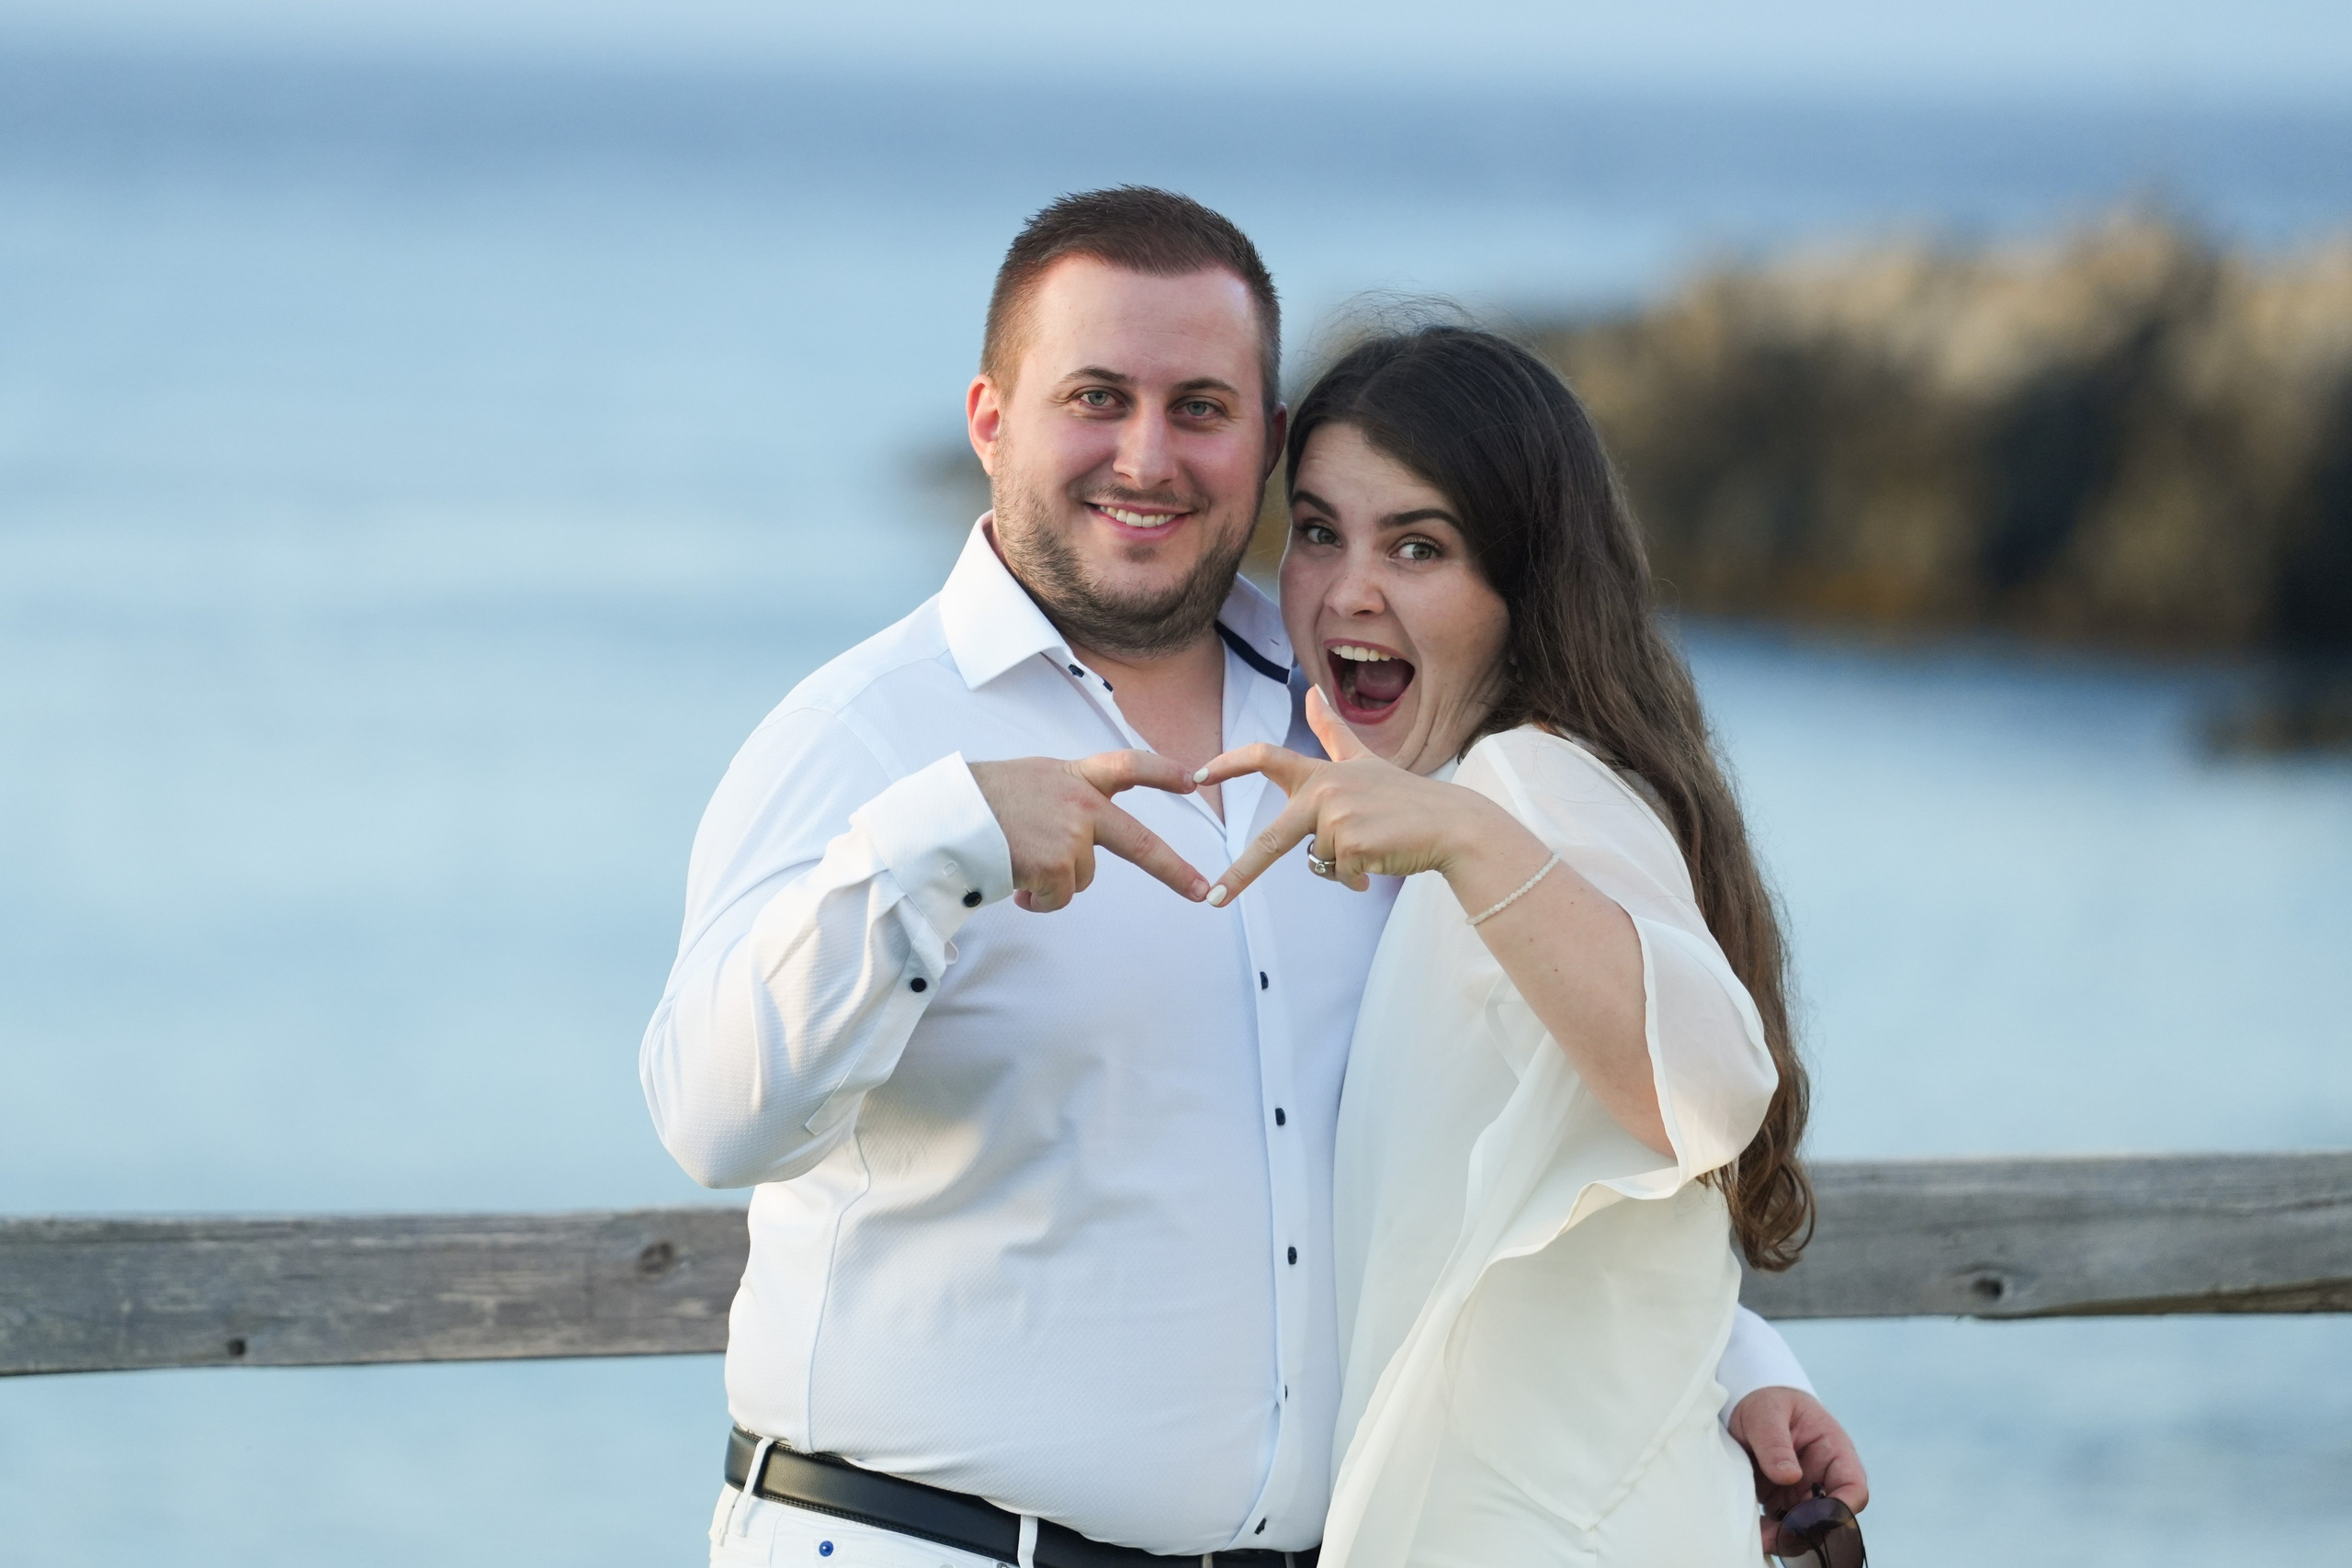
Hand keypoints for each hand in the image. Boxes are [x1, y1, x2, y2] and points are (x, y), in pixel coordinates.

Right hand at [968, 751, 1208, 911]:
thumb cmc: (981, 800)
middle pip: (1139, 843)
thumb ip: (1065, 796)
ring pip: (1082, 878)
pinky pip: (1058, 898)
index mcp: (1074, 776)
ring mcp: (1072, 835)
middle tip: (1203, 892)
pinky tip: (1013, 880)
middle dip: (1175, 871)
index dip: (1163, 773)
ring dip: (1054, 880)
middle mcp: (1081, 803)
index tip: (1193, 780)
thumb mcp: (1033, 779)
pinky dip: (1038, 899)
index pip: (1129, 766)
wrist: (947, 816)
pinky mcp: (1056, 866)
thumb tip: (1082, 837)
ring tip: (1018, 861)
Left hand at [1193, 687, 1492, 900]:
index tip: (1195, 776)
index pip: (1265, 757)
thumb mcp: (1365, 759)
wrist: (1450, 825)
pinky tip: (1381, 859)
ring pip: (1319, 861)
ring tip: (1375, 846)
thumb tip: (1313, 691)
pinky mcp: (1352, 844)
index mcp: (1322, 772)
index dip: (1227, 765)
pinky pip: (1339, 874)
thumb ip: (1333, 731)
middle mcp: (1324, 791)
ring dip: (1343, 866)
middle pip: (1271, 839)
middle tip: (1215, 899)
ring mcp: (1337, 818)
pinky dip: (1357, 877)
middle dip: (1240, 873)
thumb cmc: (1407, 797)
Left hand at [1727, 1386, 1868, 1551]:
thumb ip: (1776, 1442)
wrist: (1748, 1402)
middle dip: (1808, 1529)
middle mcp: (1823, 1476)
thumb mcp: (1766, 1412)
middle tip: (1779, 1536)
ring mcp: (1803, 1491)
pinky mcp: (1782, 1500)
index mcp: (1833, 1449)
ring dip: (1787, 1536)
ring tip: (1763, 1537)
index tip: (1818, 1518)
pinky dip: (1771, 1532)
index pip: (1853, 1486)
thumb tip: (1791, 1476)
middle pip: (1829, 1515)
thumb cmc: (1766, 1400)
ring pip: (1805, 1525)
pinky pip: (1782, 1523)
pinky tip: (1756, 1533)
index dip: (1842, 1508)